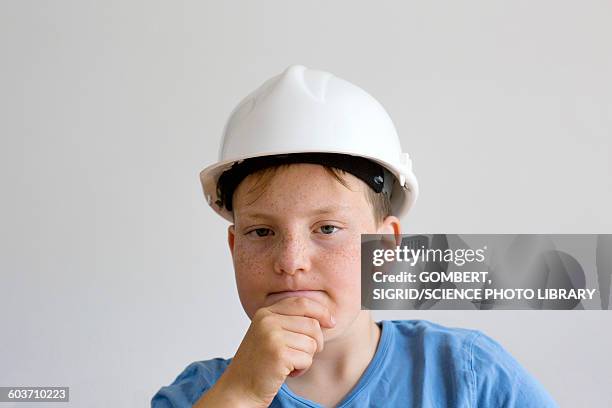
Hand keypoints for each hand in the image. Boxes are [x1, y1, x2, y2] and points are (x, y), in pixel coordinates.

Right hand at [220, 296, 335, 406]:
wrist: (239, 389)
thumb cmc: (258, 364)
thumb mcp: (269, 334)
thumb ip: (289, 321)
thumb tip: (325, 317)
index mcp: (265, 313)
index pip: (302, 303)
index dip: (321, 311)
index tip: (330, 322)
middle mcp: (267, 321)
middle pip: (312, 324)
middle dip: (315, 342)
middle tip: (299, 355)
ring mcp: (272, 336)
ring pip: (312, 343)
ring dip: (306, 358)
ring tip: (288, 364)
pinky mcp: (279, 354)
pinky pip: (307, 359)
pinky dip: (301, 369)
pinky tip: (286, 372)